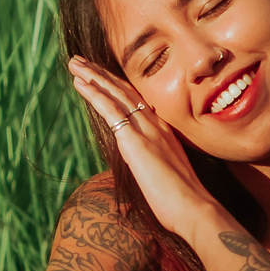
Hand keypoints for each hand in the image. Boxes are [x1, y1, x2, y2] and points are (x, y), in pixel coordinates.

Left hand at [68, 58, 212, 239]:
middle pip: (125, 91)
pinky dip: (94, 93)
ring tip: (75, 64)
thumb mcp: (167, 177)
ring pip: (116, 94)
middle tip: (82, 62)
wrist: (194, 209)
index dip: (118, 86)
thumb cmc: (183, 202)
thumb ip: (154, 168)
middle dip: (102, 74)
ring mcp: (146, 130)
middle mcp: (156, 125)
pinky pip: (110, 109)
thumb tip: (147, 174)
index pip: (137, 101)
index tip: (102, 75)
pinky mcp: (134, 141)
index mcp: (164, 132)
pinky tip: (80, 83)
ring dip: (93, 77)